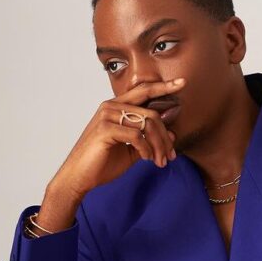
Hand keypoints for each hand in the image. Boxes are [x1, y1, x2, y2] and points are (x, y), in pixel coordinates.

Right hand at [54, 77, 185, 199]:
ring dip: (159, 146)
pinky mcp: (105, 129)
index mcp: (116, 106)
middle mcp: (111, 106)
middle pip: (152, 113)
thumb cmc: (102, 163)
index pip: (144, 91)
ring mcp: (107, 116)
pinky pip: (137, 136)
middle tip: (171, 156)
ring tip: (160, 161)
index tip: (182, 83)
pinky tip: (146, 159)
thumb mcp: (131, 150)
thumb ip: (149, 139)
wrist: (79, 178)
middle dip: (166, 137)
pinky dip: (146, 149)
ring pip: (147, 124)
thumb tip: (172, 133)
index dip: (164, 86)